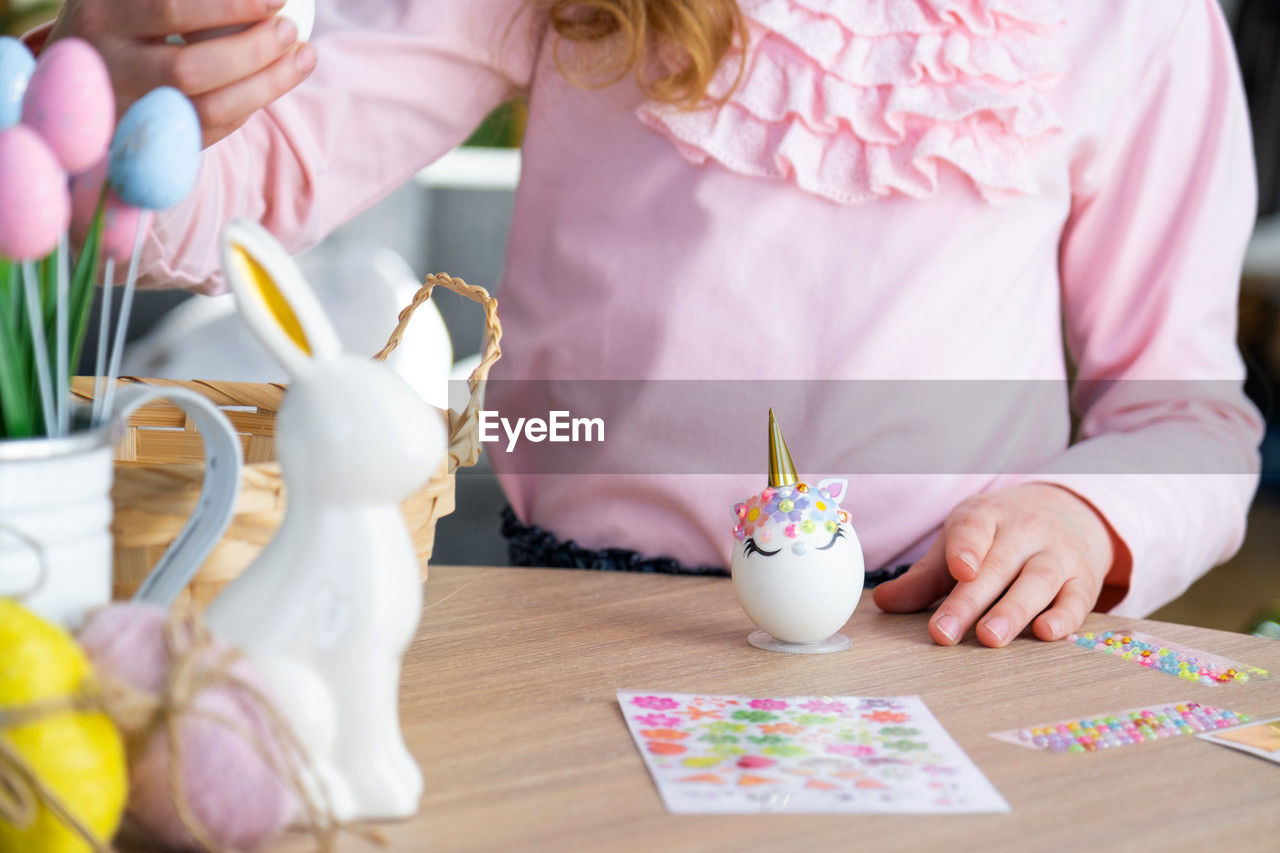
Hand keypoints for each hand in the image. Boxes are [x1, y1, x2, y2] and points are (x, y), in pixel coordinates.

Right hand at [48, 0, 316, 147]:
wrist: (77, 80)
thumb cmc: (123, 20)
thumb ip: (186, 0)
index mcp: (102, 14)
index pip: (170, 9)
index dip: (230, 6)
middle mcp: (108, 66)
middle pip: (189, 69)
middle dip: (252, 51)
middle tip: (289, 29)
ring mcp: (129, 111)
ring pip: (208, 109)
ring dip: (267, 86)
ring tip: (304, 55)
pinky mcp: (153, 141)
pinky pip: (212, 130)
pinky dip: (250, 105)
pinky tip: (277, 80)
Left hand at [872, 483, 1116, 646]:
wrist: (1069, 510)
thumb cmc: (999, 533)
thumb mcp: (962, 541)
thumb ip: (926, 576)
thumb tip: (883, 604)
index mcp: (986, 516)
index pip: (973, 529)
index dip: (965, 548)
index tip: (957, 570)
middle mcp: (1025, 531)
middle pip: (997, 565)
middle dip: (970, 600)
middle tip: (945, 633)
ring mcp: (1058, 554)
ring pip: (1037, 581)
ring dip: (1014, 610)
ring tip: (990, 638)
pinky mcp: (1084, 579)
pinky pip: (1078, 598)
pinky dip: (1065, 616)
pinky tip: (1047, 634)